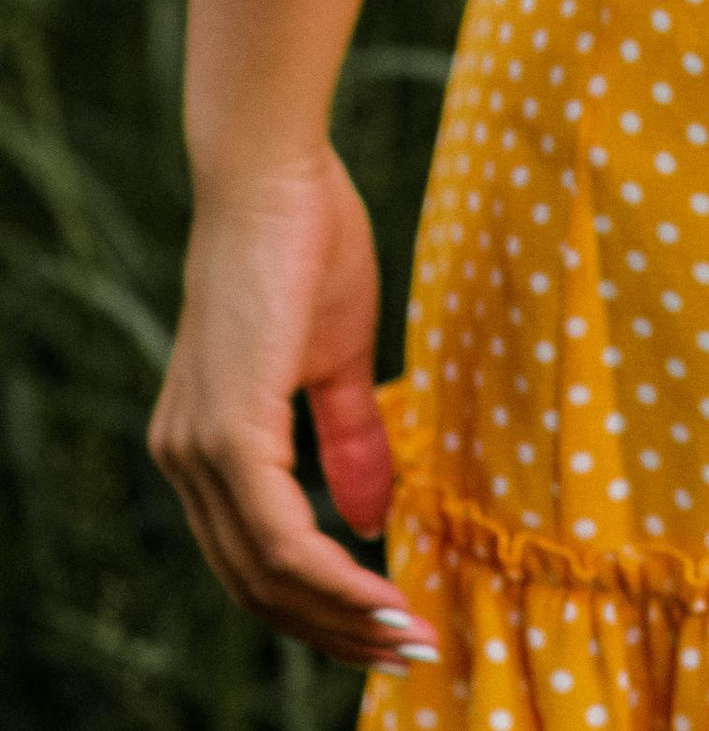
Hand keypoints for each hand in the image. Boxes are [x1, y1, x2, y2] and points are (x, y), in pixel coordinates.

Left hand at [149, 150, 439, 673]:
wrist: (274, 169)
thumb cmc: (307, 239)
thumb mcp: (338, 353)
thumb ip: (351, 436)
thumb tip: (374, 519)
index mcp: (201, 443)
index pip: (253, 556)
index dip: (319, 603)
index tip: (391, 623)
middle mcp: (184, 458)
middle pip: (254, 586)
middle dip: (335, 630)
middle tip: (411, 652)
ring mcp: (198, 450)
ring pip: (266, 576)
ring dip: (342, 618)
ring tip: (410, 635)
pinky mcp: (227, 433)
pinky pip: (280, 538)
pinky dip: (333, 579)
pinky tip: (382, 592)